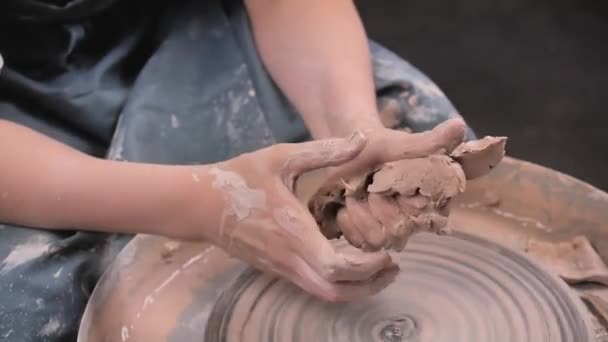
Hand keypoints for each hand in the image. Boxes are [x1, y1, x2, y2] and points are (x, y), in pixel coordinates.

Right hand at [203, 132, 397, 301]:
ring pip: (324, 294)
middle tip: (393, 267)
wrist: (199, 204)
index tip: (387, 254)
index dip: (367, 268)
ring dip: (355, 288)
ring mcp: (281, 268)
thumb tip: (363, 139)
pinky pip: (312, 285)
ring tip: (378, 269)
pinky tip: (348, 263)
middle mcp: (289, 258)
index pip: (336, 268)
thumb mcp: (282, 157)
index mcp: (294, 233)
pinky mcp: (276, 268)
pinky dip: (337, 283)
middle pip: (335, 292)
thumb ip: (325, 150)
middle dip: (369, 286)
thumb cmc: (240, 178)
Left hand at [307, 118, 466, 250]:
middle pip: (396, 233)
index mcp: (431, 200)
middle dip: (376, 207)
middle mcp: (414, 221)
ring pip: (377, 241)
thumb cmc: (378, 147)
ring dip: (359, 215)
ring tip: (354, 195)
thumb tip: (459, 126)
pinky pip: (360, 244)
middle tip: (367, 187)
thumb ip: (430, 141)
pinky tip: (346, 206)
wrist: (349, 154)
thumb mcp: (400, 143)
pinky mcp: (368, 238)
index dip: (399, 201)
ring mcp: (390, 232)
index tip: (386, 181)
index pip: (418, 217)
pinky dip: (349, 224)